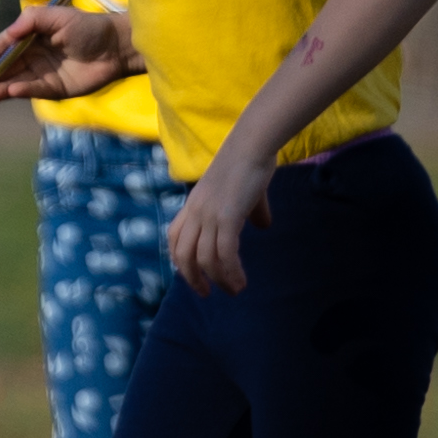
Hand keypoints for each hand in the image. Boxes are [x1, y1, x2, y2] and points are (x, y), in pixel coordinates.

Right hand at [0, 4, 138, 103]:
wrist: (115, 47)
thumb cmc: (87, 27)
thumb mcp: (57, 16)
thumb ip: (31, 20)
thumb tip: (9, 34)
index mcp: (32, 36)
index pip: (7, 46)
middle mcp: (35, 56)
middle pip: (8, 68)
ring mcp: (44, 74)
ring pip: (18, 81)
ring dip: (3, 88)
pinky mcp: (56, 89)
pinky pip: (35, 90)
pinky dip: (23, 91)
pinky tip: (12, 91)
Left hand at [167, 148, 273, 295]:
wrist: (252, 145)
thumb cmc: (249, 163)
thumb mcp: (244, 191)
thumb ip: (251, 211)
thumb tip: (264, 226)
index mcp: (194, 204)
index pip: (174, 236)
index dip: (179, 258)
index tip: (193, 273)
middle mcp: (196, 212)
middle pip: (182, 254)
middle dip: (192, 278)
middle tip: (207, 293)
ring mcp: (209, 215)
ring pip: (204, 259)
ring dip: (218, 279)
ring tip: (234, 290)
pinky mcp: (226, 218)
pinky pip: (224, 254)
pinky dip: (231, 272)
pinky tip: (241, 281)